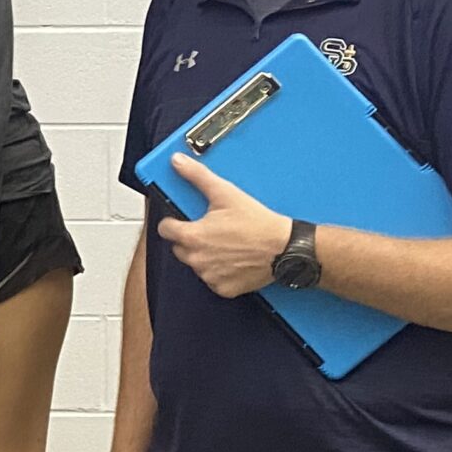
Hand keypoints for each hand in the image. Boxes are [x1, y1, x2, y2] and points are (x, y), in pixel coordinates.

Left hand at [157, 153, 289, 296]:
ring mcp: (210, 276)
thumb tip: (177, 162)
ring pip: (196, 264)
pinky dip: (219, 271)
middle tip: (211, 230)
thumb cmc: (257, 223)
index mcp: (192, 237)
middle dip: (190, 239)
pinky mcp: (224, 289)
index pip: (165, 230)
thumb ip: (197, 176)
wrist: (286, 248)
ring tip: (225, 244)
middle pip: (179, 248)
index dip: (173, 222)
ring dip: (204, 255)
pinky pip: (213, 279)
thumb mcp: (225, 194)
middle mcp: (197, 260)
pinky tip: (233, 259)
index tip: (183, 220)